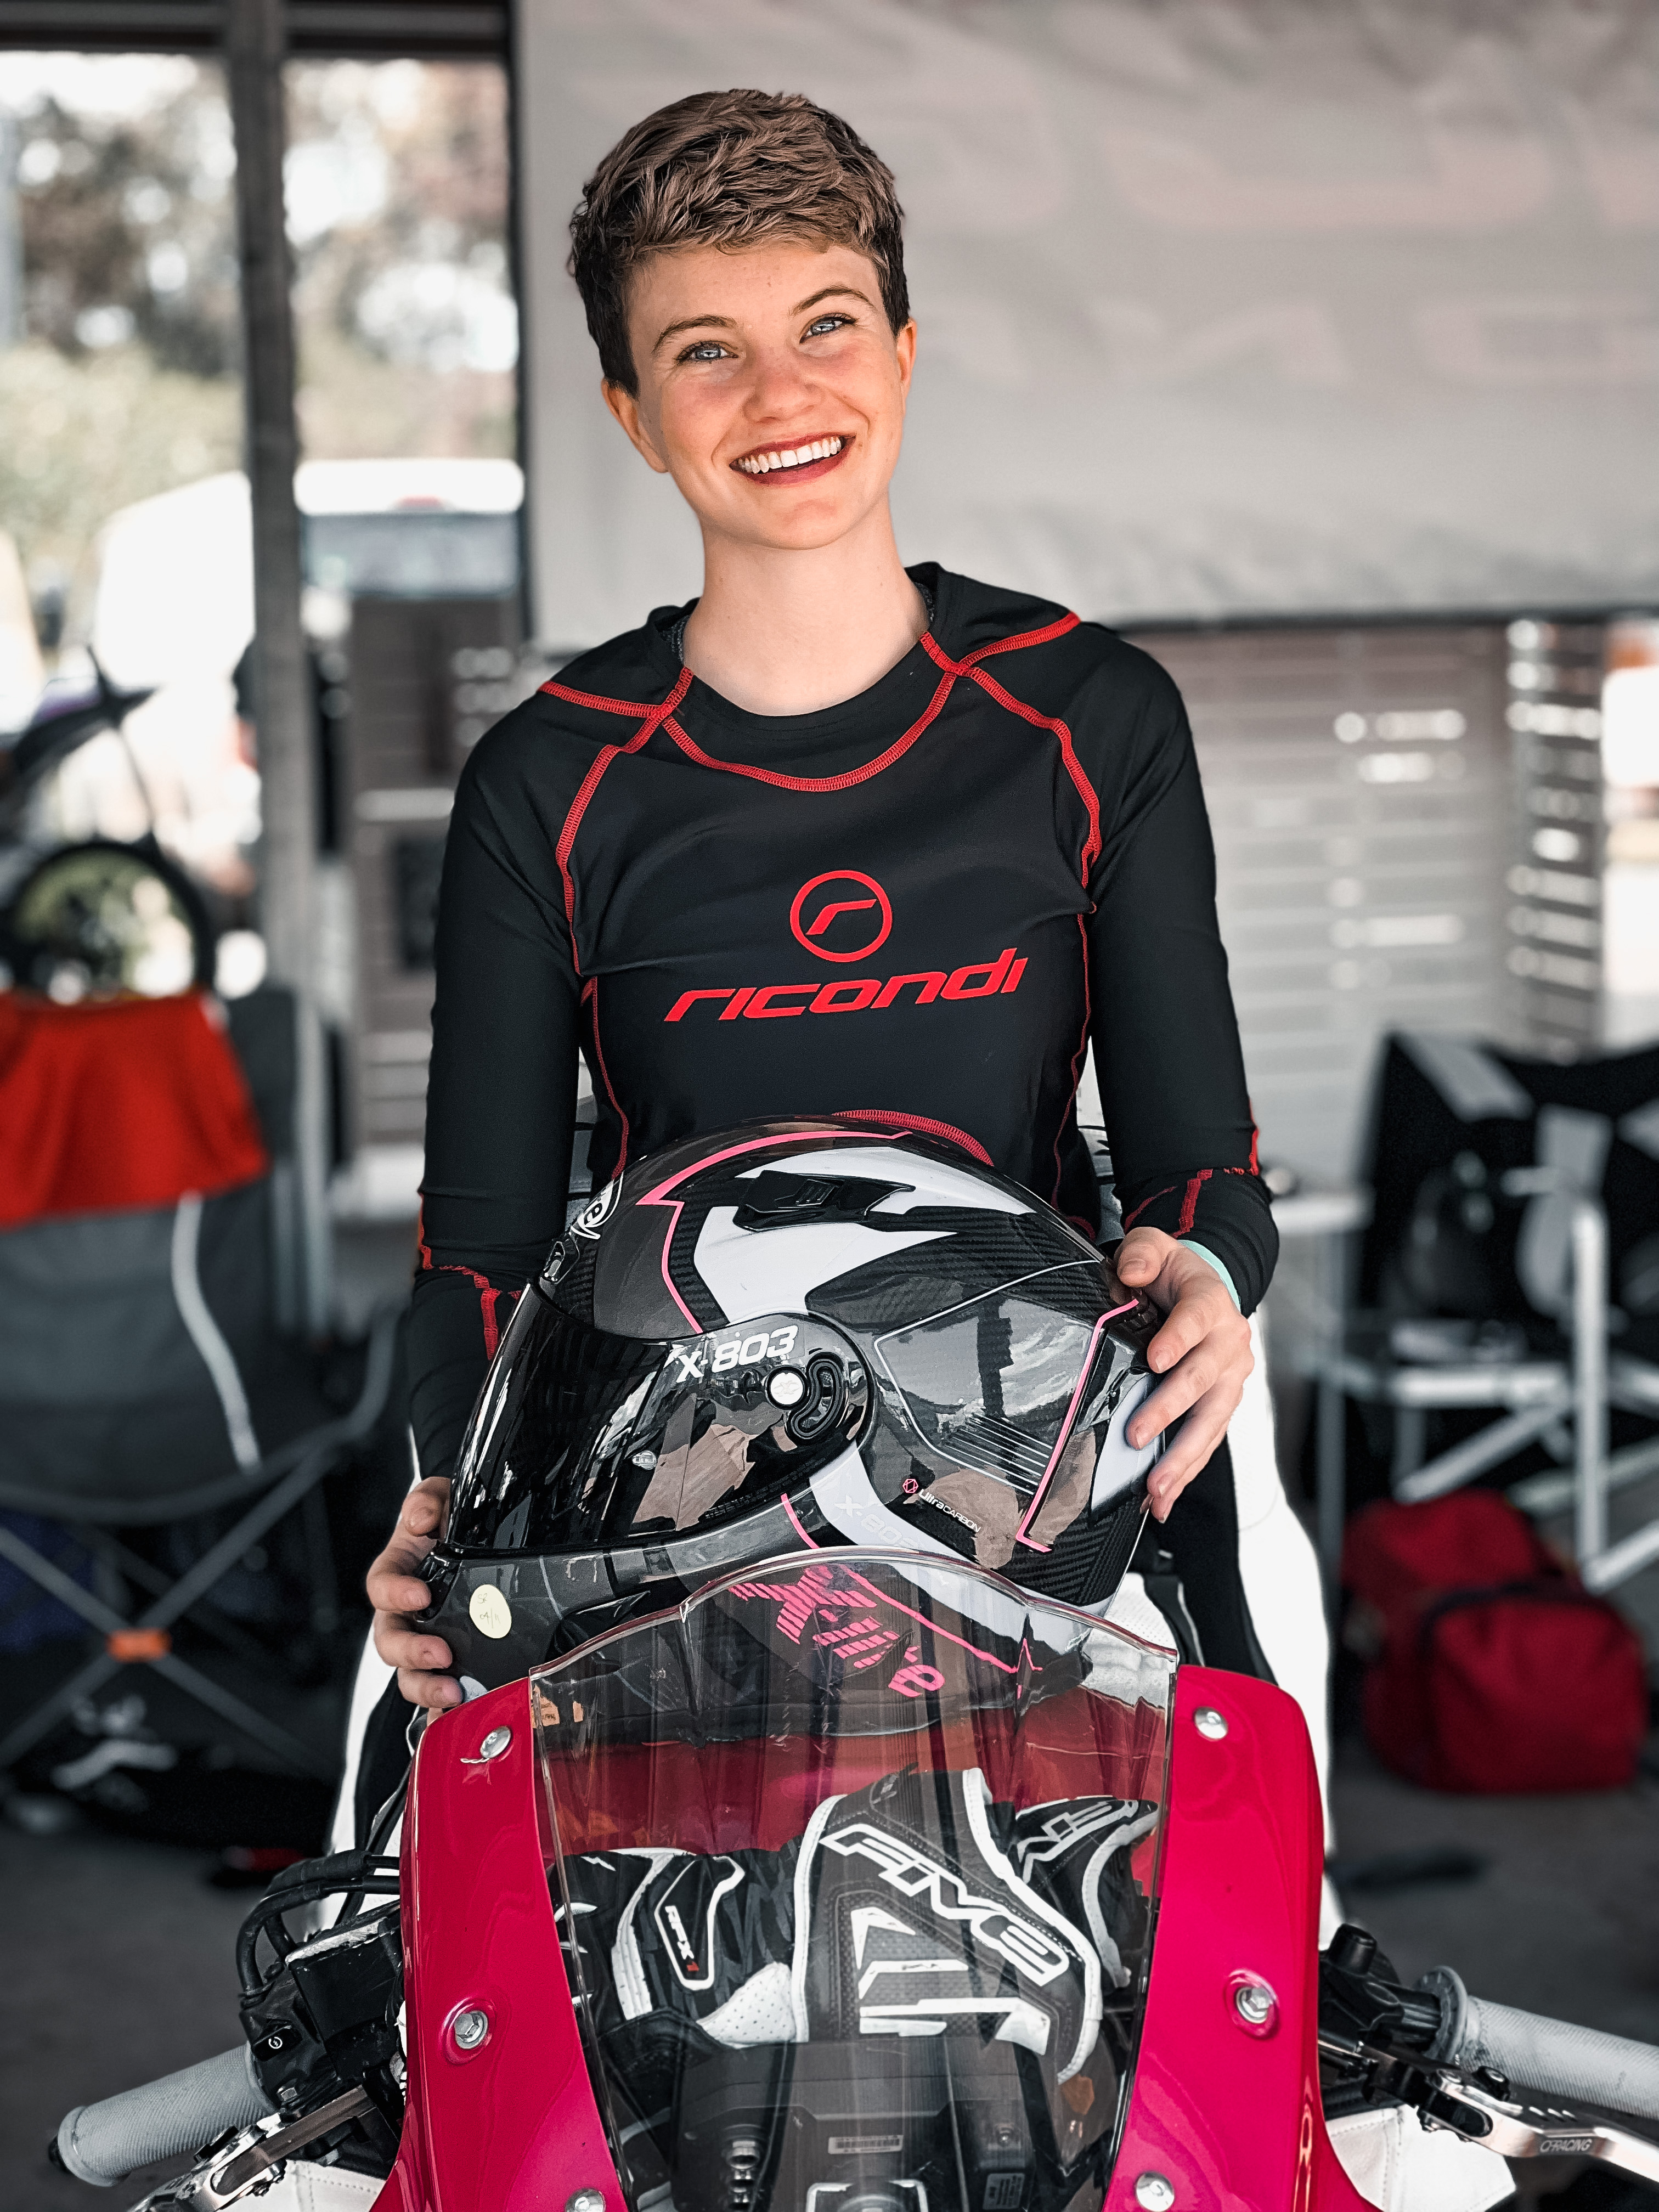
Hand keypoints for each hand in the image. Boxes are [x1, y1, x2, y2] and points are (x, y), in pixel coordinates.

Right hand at [367, 1476, 461, 1709]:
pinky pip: (436, 1691)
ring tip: (453, 1692)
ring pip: (409, 1674)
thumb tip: (421, 1518)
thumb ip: (428, 1499)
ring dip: (426, 1687)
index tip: (420, 1595)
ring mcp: (423, 1639)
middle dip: (412, 1652)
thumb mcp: (440, 1497)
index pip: (381, 1587)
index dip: (396, 1594)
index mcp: (397, 1573)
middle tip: (440, 1654)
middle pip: (389, 1642)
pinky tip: (462, 1714)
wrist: (475, 1536)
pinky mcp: (448, 1661)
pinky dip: (441, 1709)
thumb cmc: (448, 1520)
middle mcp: (404, 1613)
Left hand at [1113, 1227, 1252, 1521]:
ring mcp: (1229, 1378)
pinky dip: (1187, 1469)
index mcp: (1210, 1303)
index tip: (1155, 1360)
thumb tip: (1131, 1271)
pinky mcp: (1221, 1404)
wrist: (1202, 1289)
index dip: (1177, 1340)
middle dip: (1171, 1411)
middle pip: (1204, 1381)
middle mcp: (1228, 1344)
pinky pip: (1207, 1440)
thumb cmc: (1174, 1274)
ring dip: (1183, 1456)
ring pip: (1211, 1420)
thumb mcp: (1153, 1246)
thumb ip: (1141, 1252)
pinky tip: (1166, 1496)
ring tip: (1157, 1486)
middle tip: (1138, 1435)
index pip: (1196, 1321)